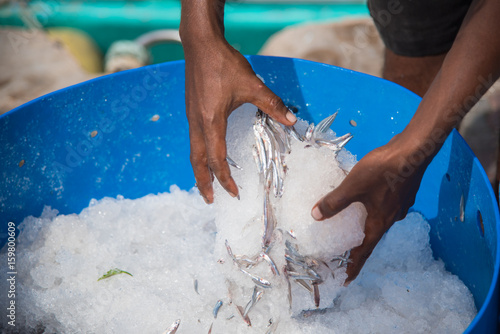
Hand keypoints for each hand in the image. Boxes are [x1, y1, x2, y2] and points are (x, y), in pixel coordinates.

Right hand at [184, 41, 296, 202]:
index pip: (217, 159)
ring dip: (199, 169)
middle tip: (210, 200)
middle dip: (203, 183)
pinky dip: (199, 154)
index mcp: (211, 122)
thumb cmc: (224, 64)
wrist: (200, 44)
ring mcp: (191, 117)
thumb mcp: (251, 85)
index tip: (234, 193)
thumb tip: (292, 120)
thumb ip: (272, 104)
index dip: (225, 179)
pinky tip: (207, 153)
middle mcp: (197, 123)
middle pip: (197, 162)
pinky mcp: (191, 110)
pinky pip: (193, 139)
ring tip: (206, 183)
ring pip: (193, 151)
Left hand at [311, 136, 428, 283]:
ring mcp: (399, 205)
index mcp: (380, 222)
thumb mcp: (353, 186)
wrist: (414, 149)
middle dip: (358, 247)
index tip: (346, 279)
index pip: (365, 251)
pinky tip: (364, 199)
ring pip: (378, 220)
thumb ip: (334, 202)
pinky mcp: (401, 192)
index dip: (354, 266)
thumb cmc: (384, 170)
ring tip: (351, 226)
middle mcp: (391, 217)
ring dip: (365, 226)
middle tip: (343, 253)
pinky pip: (383, 207)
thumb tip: (316, 216)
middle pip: (372, 237)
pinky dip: (371, 209)